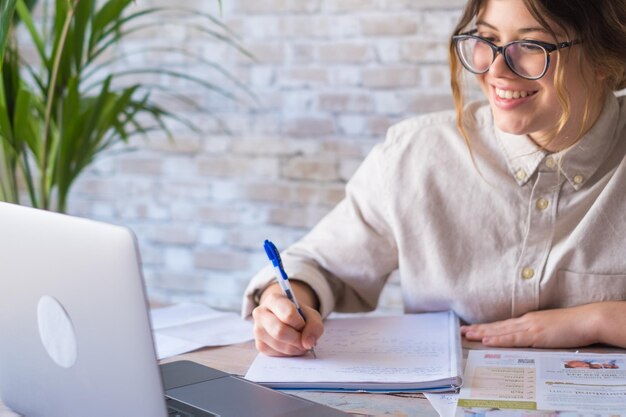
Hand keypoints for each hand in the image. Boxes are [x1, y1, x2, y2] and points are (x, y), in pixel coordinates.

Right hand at [252, 284, 323, 356]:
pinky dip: (288, 353)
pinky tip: (291, 346)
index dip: (300, 323)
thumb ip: (314, 326)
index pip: (288, 314)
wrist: (287, 320)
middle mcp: (261, 313)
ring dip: (294, 348)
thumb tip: (307, 343)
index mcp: (273, 299)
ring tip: (300, 343)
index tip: (303, 325)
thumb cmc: (299, 315)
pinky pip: (275, 353)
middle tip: (305, 341)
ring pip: (278, 344)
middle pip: (280, 331)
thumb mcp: (311, 315)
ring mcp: (257, 329)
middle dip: (297, 339)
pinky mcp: (259, 344)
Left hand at [461, 304, 601, 347]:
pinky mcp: (535, 335)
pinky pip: (513, 339)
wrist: (587, 320)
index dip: (486, 327)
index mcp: (528, 320)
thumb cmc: (572, 325)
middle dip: (478, 329)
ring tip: (467, 335)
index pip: (503, 325)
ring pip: (500, 331)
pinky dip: (498, 340)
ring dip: (482, 333)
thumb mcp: (549, 328)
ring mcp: (529, 327)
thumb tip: (527, 339)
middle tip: (461, 331)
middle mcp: (525, 321)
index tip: (472, 329)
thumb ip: (537, 332)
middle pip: (497, 326)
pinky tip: (486, 341)